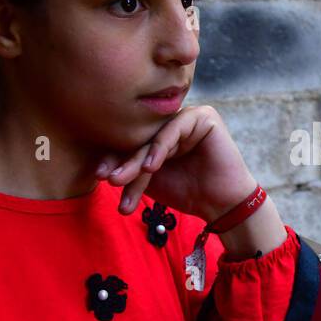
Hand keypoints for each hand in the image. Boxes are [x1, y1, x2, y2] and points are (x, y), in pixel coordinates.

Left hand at [96, 105, 256, 218]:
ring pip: (154, 137)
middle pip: (141, 139)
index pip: (131, 143)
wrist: (221, 204)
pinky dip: (161, 147)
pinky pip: (175, 128)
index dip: (113, 158)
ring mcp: (187, 117)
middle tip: (109, 180)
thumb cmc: (188, 193)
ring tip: (123, 179)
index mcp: (158, 135)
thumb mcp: (150, 182)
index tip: (98, 176)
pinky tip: (152, 166)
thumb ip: (131, 170)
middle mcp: (171, 123)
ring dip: (137, 159)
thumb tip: (99, 166)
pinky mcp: (204, 116)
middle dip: (123, 162)